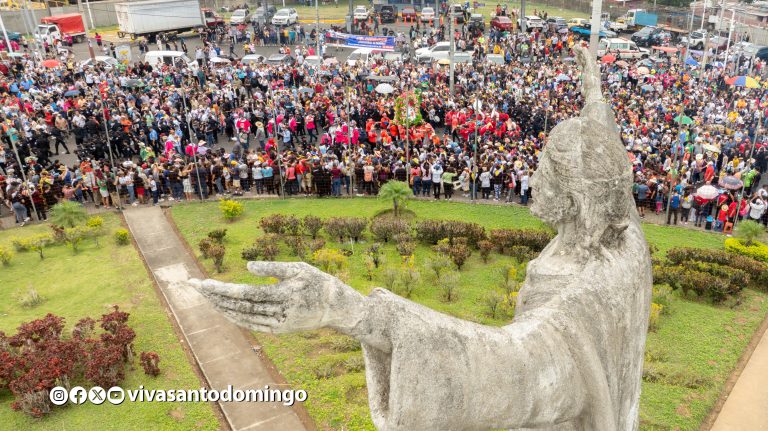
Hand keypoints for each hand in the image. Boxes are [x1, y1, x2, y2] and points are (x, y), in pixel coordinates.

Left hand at [188, 261, 365, 333]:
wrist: (337, 307)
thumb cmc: (317, 281)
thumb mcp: (300, 267)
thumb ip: (273, 268)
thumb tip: (247, 266)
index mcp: (286, 294)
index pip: (246, 294)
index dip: (223, 290)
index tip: (203, 283)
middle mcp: (280, 313)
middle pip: (240, 306)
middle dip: (214, 297)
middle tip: (194, 285)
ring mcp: (279, 324)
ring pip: (243, 317)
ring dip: (220, 307)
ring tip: (203, 295)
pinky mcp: (278, 330)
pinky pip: (251, 325)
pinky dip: (234, 317)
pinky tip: (221, 309)